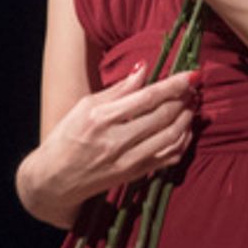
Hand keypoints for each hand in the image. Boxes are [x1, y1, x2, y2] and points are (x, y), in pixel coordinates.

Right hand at [23, 63, 197, 221]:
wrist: (54, 179)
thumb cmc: (67, 137)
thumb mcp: (85, 106)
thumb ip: (118, 89)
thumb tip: (143, 68)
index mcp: (101, 118)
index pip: (147, 98)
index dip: (173, 85)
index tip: (191, 75)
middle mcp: (116, 141)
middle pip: (162, 117)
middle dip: (183, 100)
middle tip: (193, 88)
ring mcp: (127, 161)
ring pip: (169, 138)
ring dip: (186, 120)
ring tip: (191, 106)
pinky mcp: (133, 175)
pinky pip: (167, 158)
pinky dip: (181, 142)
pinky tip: (184, 130)